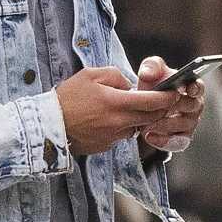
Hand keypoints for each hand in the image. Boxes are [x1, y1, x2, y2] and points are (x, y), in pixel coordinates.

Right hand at [55, 65, 181, 156]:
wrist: (47, 126)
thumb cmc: (67, 98)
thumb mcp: (91, 75)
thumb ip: (116, 76)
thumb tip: (130, 86)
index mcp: (117, 103)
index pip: (153, 101)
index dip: (168, 96)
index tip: (174, 92)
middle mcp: (119, 123)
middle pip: (151, 117)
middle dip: (159, 109)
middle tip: (159, 100)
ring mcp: (113, 137)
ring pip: (137, 127)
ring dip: (138, 118)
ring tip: (126, 108)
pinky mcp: (105, 146)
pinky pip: (121, 136)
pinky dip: (121, 127)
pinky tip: (107, 120)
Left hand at [135, 55, 204, 149]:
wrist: (142, 107)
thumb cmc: (153, 85)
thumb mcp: (150, 71)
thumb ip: (151, 66)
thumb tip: (149, 74)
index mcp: (192, 86)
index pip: (198, 86)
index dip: (195, 88)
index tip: (188, 89)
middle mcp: (195, 105)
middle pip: (192, 107)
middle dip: (176, 107)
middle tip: (159, 109)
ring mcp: (189, 123)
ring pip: (185, 126)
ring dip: (166, 125)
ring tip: (148, 125)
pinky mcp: (181, 139)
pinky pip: (178, 143)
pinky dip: (164, 141)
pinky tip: (149, 137)